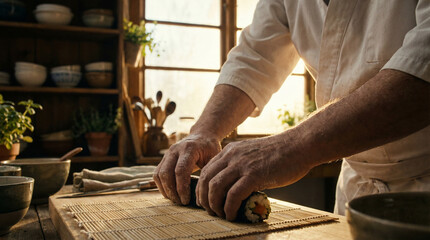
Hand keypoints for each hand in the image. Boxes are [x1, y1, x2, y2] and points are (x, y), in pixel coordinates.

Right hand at [153, 134, 221, 204]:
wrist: (202, 136)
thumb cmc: (210, 149)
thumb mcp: (214, 158)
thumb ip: (209, 173)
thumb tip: (206, 195)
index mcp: (189, 149)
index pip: (180, 171)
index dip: (182, 188)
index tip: (186, 200)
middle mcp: (175, 150)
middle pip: (166, 174)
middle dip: (172, 191)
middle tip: (181, 202)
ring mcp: (167, 153)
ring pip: (159, 174)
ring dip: (165, 190)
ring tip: (176, 199)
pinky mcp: (163, 158)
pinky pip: (157, 174)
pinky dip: (161, 186)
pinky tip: (170, 193)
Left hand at [196, 133, 312, 220]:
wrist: (299, 145)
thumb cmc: (281, 152)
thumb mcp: (253, 154)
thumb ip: (241, 166)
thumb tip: (236, 186)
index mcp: (231, 151)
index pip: (206, 170)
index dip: (201, 188)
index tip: (205, 200)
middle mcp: (232, 156)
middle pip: (205, 179)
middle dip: (204, 198)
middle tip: (209, 210)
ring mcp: (242, 165)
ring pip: (215, 187)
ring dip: (214, 205)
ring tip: (220, 215)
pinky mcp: (254, 175)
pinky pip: (233, 195)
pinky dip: (229, 208)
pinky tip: (232, 215)